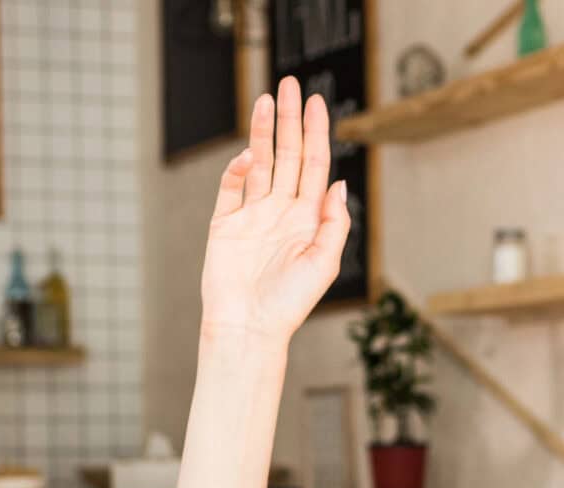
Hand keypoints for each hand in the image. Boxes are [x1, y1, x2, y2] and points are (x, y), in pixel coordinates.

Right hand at [200, 77, 350, 342]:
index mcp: (308, 218)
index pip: (314, 164)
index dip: (316, 132)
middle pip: (288, 154)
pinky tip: (250, 152)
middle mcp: (281, 211)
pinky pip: (231, 187)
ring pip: (261, 162)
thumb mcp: (324, 264)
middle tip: (288, 84)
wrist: (247, 327)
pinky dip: (239, 168)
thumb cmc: (289, 304)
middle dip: (289, 119)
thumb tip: (339, 183)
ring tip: (266, 99)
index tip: (314, 101)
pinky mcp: (224, 224)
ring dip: (263, 131)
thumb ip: (333, 223)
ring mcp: (252, 215)